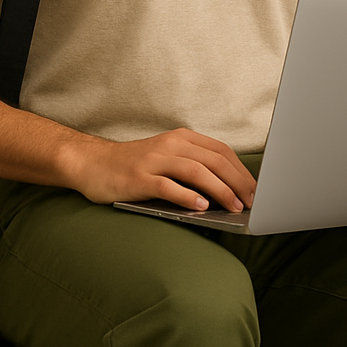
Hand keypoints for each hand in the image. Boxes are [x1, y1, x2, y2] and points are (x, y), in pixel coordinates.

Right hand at [66, 127, 256, 212]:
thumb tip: (227, 192)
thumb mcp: (166, 158)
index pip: (221, 152)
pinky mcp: (139, 178)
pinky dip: (187, 196)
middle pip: (213, 161)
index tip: (256, 191)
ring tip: (233, 207)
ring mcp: (154, 161)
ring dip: (219, 190)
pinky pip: (168, 186)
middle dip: (237, 183)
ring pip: (196, 172)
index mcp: (181, 139)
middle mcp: (170, 146)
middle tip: (251, 203)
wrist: (91, 163)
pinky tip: (201, 207)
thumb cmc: (133, 166)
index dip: (242, 171)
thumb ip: (192, 168)